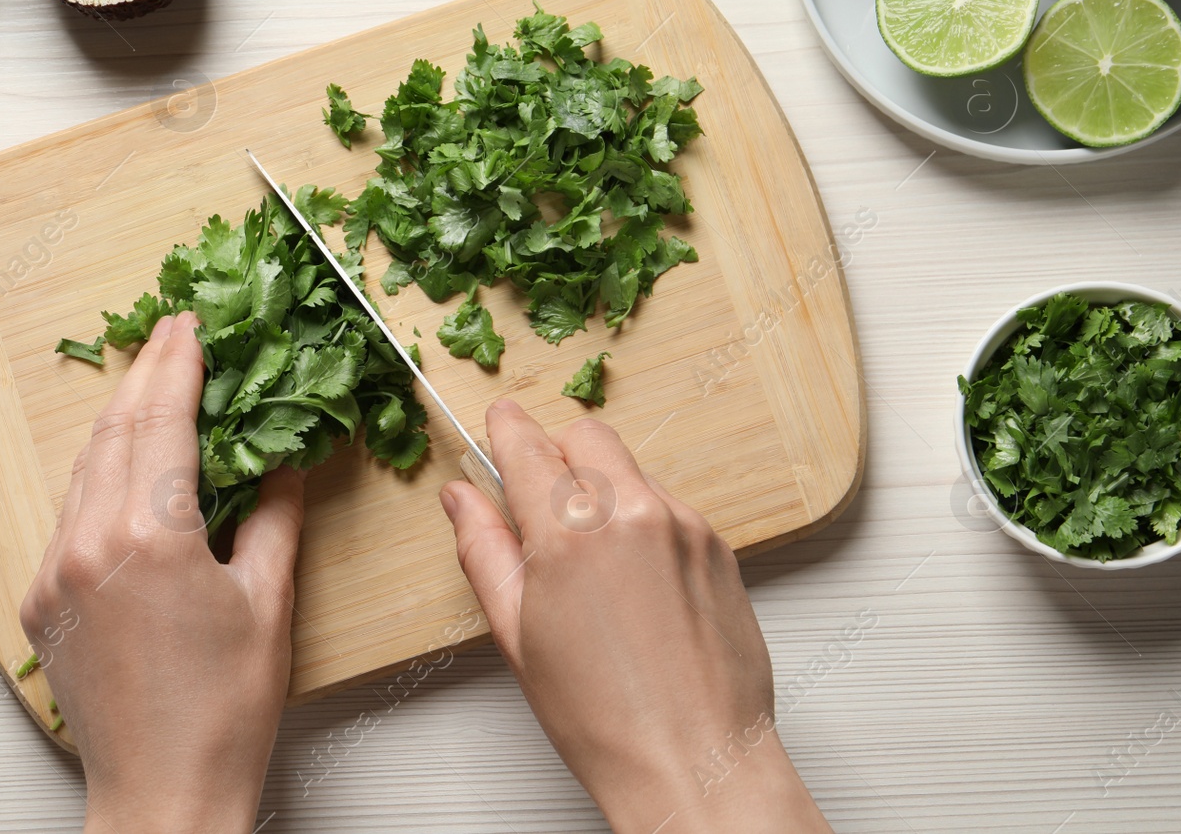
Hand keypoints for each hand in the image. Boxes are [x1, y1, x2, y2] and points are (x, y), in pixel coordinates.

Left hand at [20, 312, 303, 833]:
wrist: (163, 793)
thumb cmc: (224, 711)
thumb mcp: (267, 600)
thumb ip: (275, 515)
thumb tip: (283, 458)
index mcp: (150, 537)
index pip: (163, 421)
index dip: (179, 364)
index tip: (192, 325)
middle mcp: (88, 543)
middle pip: (114, 431)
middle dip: (145, 375)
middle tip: (173, 334)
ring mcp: (55, 571)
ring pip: (84, 468)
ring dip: (118, 420)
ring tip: (150, 385)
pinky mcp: (40, 599)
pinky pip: (69, 514)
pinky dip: (98, 475)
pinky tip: (125, 464)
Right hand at [440, 400, 831, 833]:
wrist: (695, 761)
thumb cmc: (605, 717)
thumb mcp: (517, 634)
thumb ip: (484, 550)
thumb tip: (462, 500)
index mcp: (570, 532)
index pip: (528, 445)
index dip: (507, 428)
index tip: (500, 420)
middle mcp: (634, 513)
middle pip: (586, 437)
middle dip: (558, 454)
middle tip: (542, 505)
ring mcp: (684, 525)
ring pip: (630, 470)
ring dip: (603, 493)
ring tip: (594, 568)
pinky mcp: (718, 545)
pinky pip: (669, 507)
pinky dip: (644, 524)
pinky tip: (635, 585)